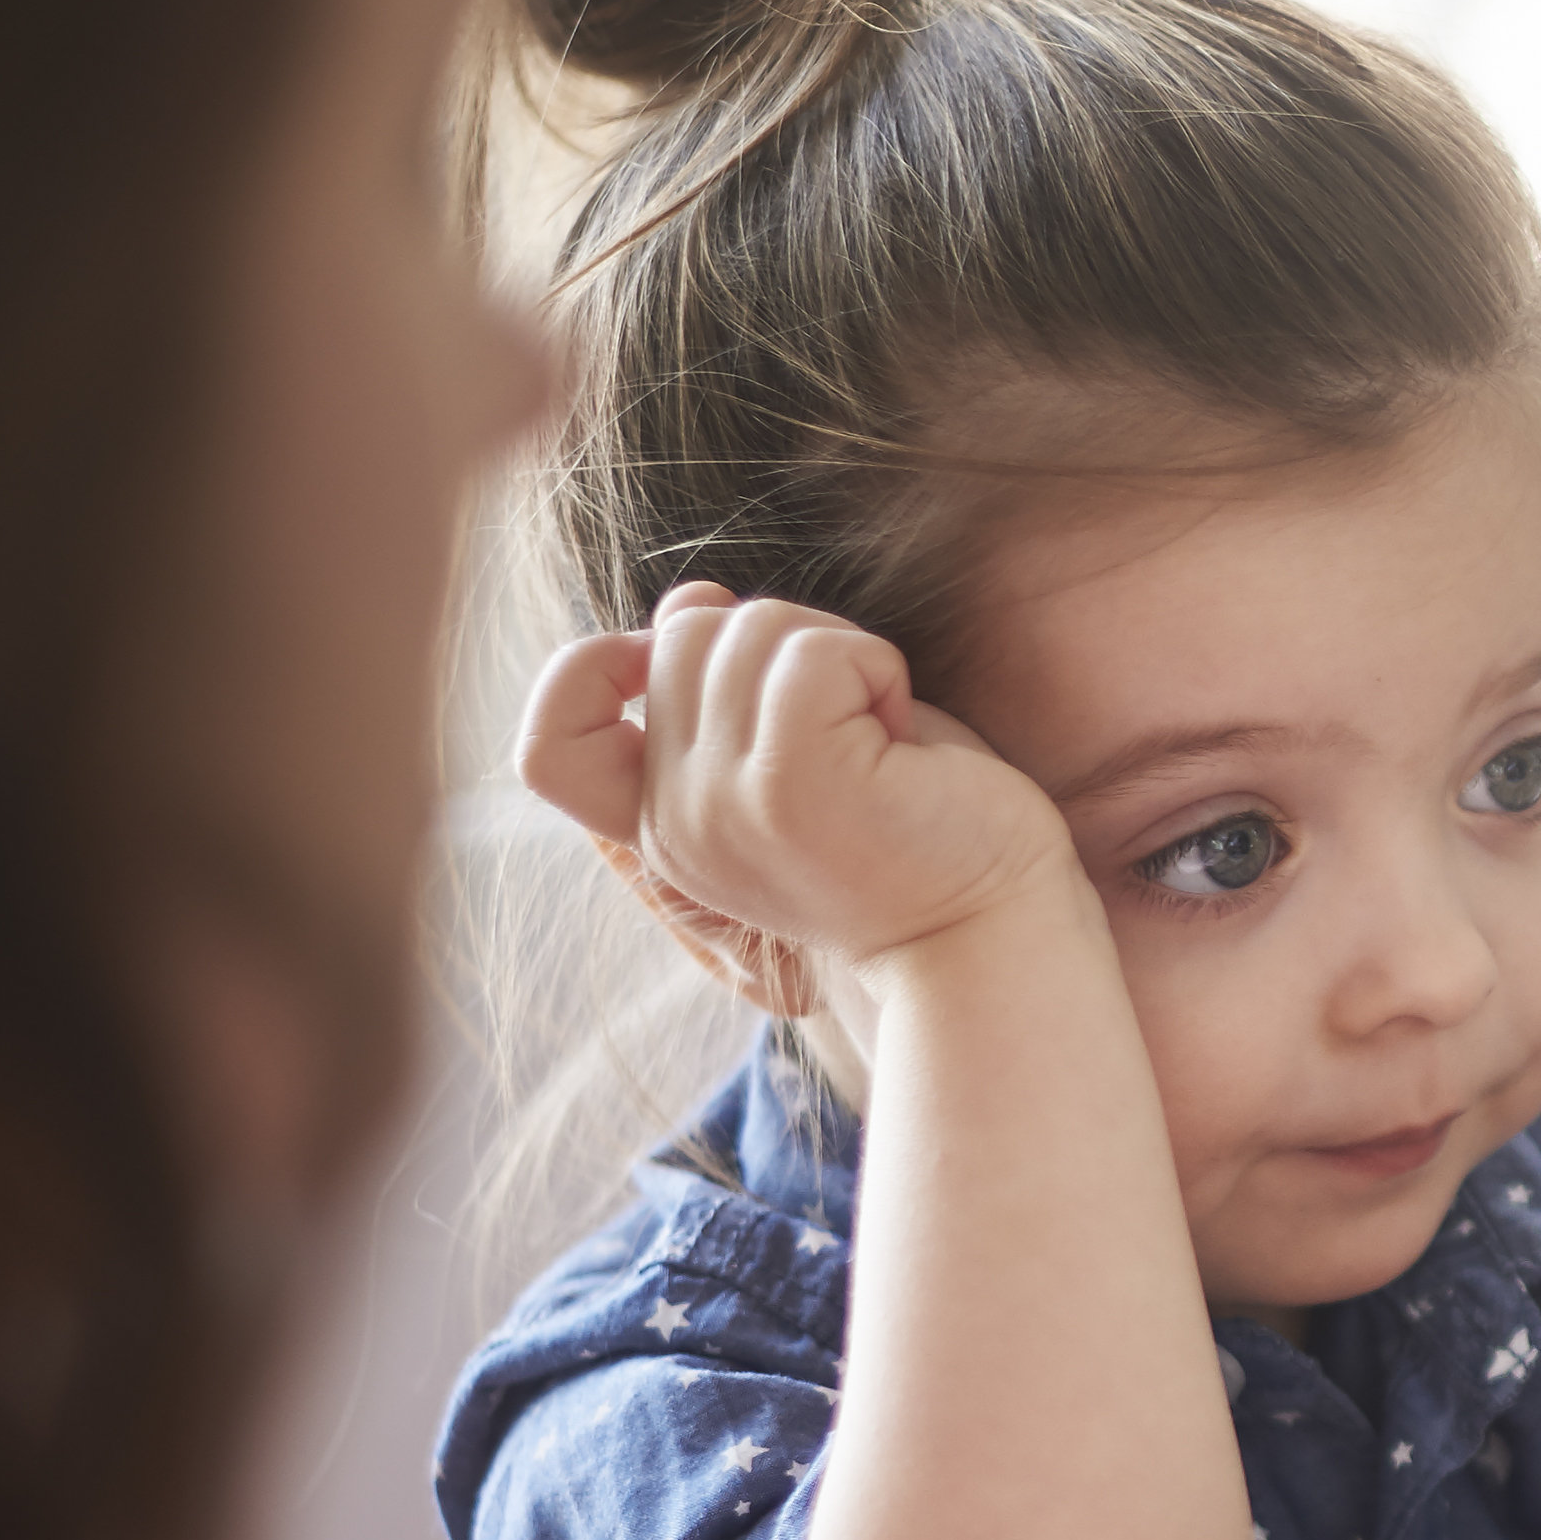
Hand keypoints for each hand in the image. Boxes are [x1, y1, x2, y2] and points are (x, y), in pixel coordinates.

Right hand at [515, 578, 1069, 1015]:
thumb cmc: (916, 843)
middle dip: (778, 642)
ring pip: (746, 630)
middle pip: (678, 637)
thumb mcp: (793, 761)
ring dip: (838, 654)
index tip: (684, 673)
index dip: (590, 672)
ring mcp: (726, 807)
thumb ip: (721, 698)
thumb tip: (691, 601)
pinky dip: (875, 667)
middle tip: (851, 719)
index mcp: (664, 833)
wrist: (994, 937)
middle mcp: (679, 827)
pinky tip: (903, 739)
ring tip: (881, 741)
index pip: (546, 747)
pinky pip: (811, 653)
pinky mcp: (790, 785)